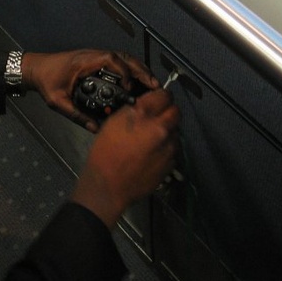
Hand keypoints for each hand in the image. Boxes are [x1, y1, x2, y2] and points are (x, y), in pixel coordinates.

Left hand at [21, 50, 159, 131]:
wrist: (36, 68)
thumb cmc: (46, 82)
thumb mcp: (58, 101)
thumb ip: (76, 115)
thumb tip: (96, 128)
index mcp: (85, 62)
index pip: (111, 60)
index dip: (124, 72)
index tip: (129, 88)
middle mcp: (94, 56)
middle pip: (123, 57)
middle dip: (140, 70)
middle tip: (154, 86)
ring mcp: (96, 57)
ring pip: (124, 58)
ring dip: (139, 70)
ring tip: (152, 84)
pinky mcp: (97, 61)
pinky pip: (118, 62)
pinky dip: (131, 70)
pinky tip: (138, 83)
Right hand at [70, 89, 179, 227]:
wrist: (108, 185)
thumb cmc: (105, 153)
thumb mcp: (113, 122)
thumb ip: (134, 110)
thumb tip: (146, 104)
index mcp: (143, 115)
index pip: (164, 95)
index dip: (161, 97)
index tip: (157, 101)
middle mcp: (160, 128)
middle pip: (176, 111)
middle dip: (168, 112)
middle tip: (157, 118)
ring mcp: (168, 146)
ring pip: (176, 131)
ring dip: (168, 131)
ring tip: (152, 140)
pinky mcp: (171, 162)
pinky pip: (173, 148)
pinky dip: (166, 148)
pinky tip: (152, 154)